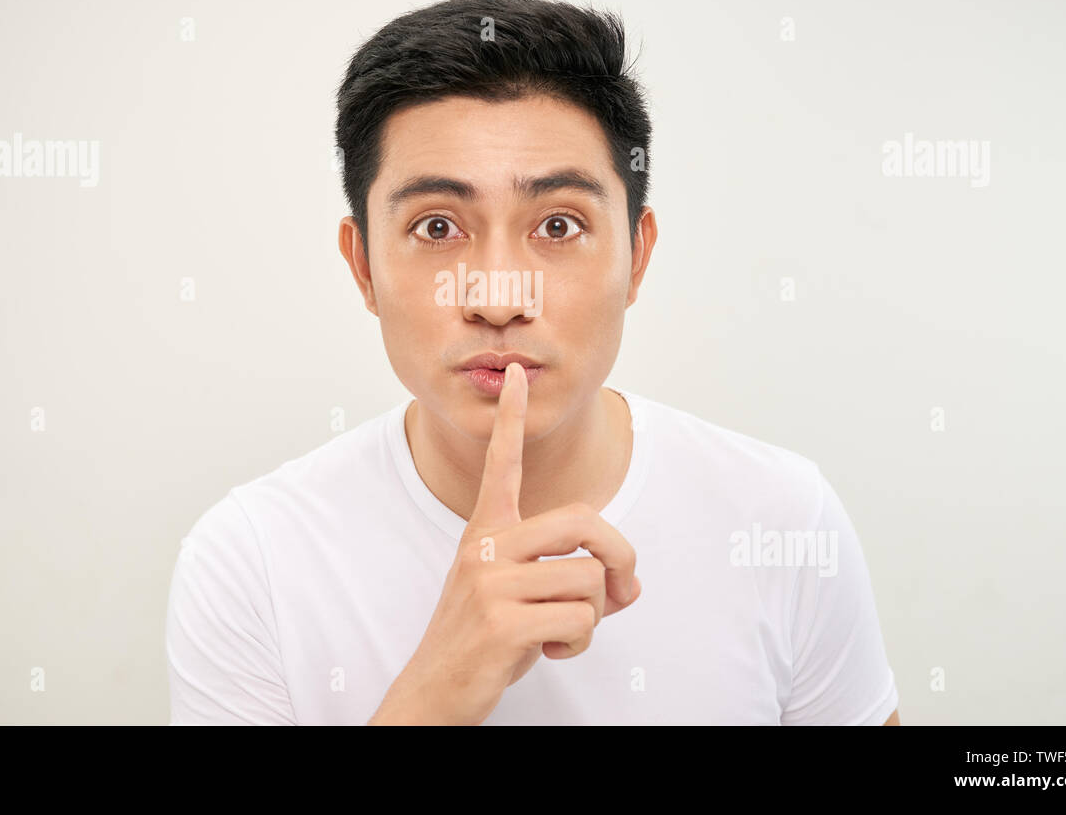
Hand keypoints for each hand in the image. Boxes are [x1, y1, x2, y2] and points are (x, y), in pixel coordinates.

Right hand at [371, 362, 640, 724]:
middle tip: (623, 591)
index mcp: (486, 531)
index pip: (502, 464)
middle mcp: (485, 546)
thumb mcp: (521, 597)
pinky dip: (579, 642)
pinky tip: (549, 650)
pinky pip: (580, 617)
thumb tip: (629, 584)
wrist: (436, 690)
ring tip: (562, 631)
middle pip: (584, 521)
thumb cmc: (483, 641)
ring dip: (595, 615)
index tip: (519, 376)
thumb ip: (572, 578)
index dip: (513, 420)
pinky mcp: (501, 621)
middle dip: (620, 557)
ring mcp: (490, 582)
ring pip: (590, 577)